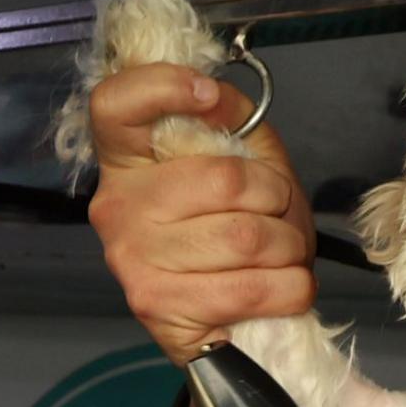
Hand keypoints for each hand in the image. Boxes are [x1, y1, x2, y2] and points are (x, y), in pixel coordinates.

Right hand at [84, 64, 318, 360]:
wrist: (232, 319)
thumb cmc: (237, 229)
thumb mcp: (244, 161)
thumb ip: (234, 122)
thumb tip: (220, 98)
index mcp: (127, 160)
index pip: (114, 104)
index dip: (163, 87)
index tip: (209, 96)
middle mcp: (117, 206)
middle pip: (223, 179)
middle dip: (276, 198)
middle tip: (277, 214)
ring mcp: (132, 259)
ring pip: (245, 236)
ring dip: (288, 246)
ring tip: (282, 254)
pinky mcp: (158, 307)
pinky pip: (252, 288)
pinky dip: (291, 287)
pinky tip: (284, 287)